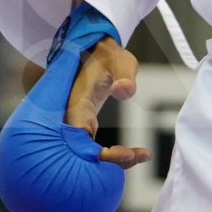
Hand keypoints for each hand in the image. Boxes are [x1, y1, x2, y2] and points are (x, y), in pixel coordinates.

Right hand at [66, 39, 149, 168]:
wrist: (96, 50)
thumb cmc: (109, 55)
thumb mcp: (121, 61)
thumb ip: (125, 75)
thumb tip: (124, 91)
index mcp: (76, 103)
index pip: (79, 138)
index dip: (99, 154)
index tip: (125, 153)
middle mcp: (71, 117)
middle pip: (81, 153)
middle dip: (108, 162)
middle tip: (138, 156)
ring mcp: (76, 122)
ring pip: (86, 153)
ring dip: (112, 161)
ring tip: (141, 155)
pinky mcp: (83, 124)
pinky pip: (93, 146)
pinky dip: (112, 154)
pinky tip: (136, 153)